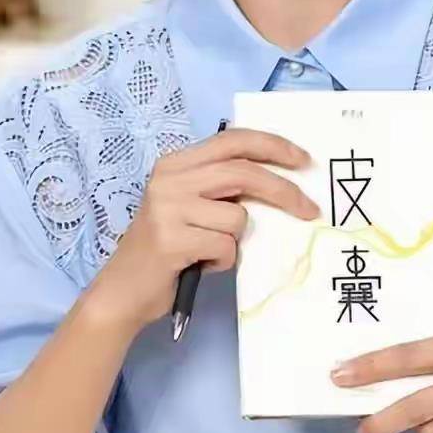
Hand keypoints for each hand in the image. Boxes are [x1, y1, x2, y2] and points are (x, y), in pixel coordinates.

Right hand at [84, 127, 319, 332]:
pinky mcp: (171, 242)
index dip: (273, 146)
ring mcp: (167, 209)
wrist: (122, 292)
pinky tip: (200, 264)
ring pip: (238, 217)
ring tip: (210, 249)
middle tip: (310, 209)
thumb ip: (223, 186)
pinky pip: (226, 247)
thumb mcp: (191, 204)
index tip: (304, 159)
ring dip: (236, 240)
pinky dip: (223, 260)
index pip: (233, 140)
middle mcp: (169, 179)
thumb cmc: (167, 247)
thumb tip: (282, 180)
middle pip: (243, 172)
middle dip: (284, 190)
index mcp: (176, 163)